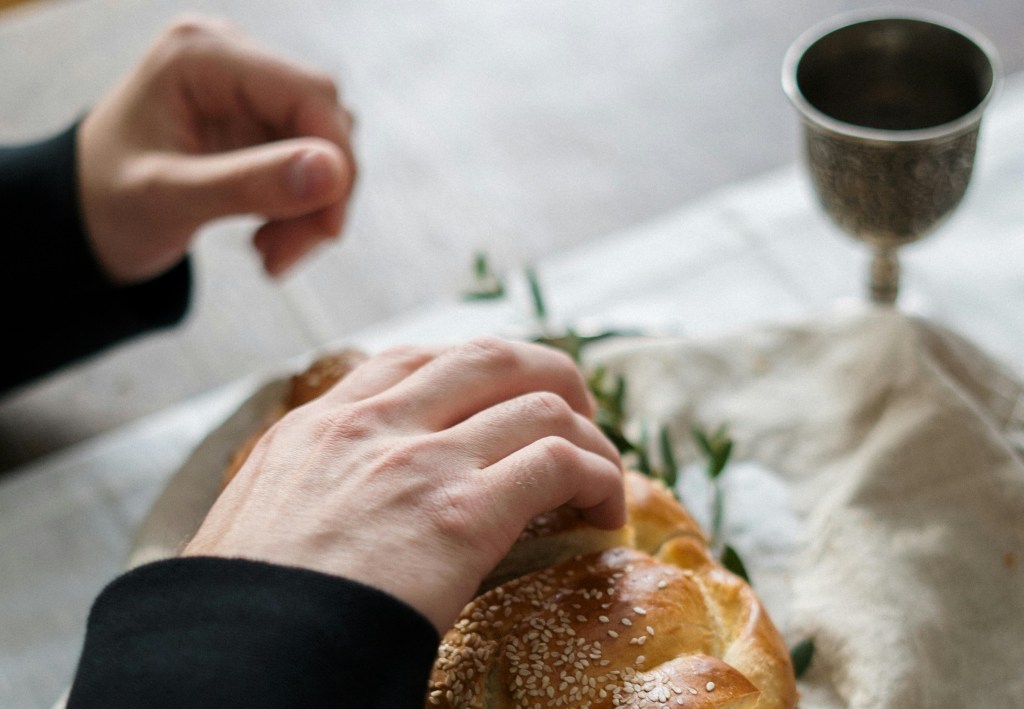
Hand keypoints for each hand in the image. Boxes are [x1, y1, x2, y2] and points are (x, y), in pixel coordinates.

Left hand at [77, 15, 355, 282]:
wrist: (84, 219)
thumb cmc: (105, 202)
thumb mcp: (169, 197)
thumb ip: (249, 184)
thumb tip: (335, 173)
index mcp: (202, 56)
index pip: (309, 92)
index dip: (335, 158)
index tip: (328, 228)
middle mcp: (232, 60)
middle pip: (324, 120)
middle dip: (321, 194)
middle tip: (288, 255)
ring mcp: (249, 93)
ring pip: (325, 149)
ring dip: (312, 209)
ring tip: (270, 252)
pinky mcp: (260, 125)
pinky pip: (311, 166)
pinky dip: (301, 210)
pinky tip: (265, 237)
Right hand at [183, 338, 625, 632]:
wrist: (235, 656)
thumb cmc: (239, 610)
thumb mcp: (252, 519)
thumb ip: (304, 489)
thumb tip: (331, 509)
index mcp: (320, 426)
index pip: (414, 359)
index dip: (477, 371)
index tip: (503, 400)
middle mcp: (374, 425)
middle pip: (492, 357)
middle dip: (549, 374)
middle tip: (574, 411)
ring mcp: (421, 462)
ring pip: (541, 404)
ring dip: (589, 434)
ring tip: (602, 473)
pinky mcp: (464, 513)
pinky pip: (561, 462)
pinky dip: (601, 478)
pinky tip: (604, 513)